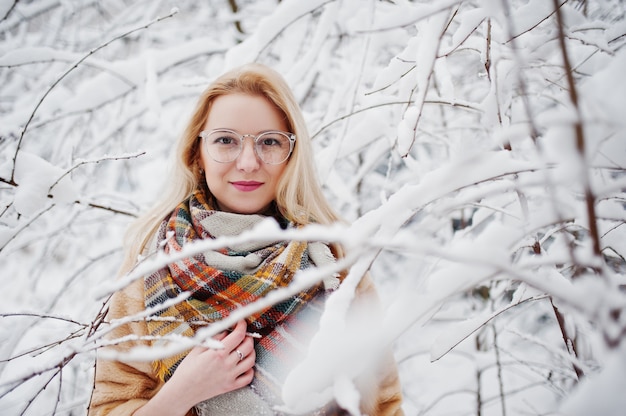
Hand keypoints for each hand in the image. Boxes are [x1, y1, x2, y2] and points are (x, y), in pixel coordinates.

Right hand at [134, 320, 255, 415]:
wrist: (182, 391)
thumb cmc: (187, 370)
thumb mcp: (197, 349)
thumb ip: (213, 338)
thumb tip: (225, 330)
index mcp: (218, 353)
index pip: (238, 335)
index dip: (242, 325)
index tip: (241, 322)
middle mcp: (227, 364)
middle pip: (248, 346)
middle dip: (248, 337)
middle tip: (243, 335)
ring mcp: (230, 376)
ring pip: (251, 361)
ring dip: (251, 352)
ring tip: (245, 348)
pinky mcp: (230, 386)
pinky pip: (248, 378)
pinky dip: (250, 370)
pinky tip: (244, 365)